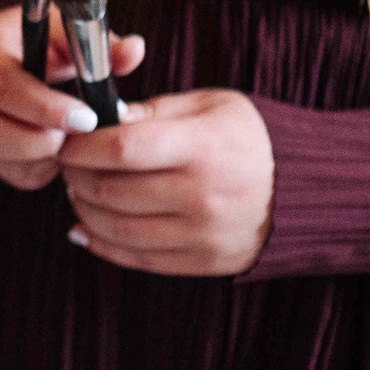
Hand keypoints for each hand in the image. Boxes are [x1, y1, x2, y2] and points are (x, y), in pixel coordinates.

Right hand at [0, 5, 146, 190]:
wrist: (13, 54)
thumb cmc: (47, 42)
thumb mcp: (69, 33)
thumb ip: (100, 45)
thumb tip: (134, 51)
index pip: (0, 82)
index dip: (43, 106)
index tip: (86, 118)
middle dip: (41, 141)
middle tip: (82, 135)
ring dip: (40, 156)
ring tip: (73, 141)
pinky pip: (7, 172)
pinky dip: (40, 168)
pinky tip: (61, 150)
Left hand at [57, 88, 273, 274]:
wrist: (303, 189)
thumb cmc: (247, 138)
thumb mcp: (210, 106)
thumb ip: (154, 112)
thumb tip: (102, 120)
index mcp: (203, 146)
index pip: (121, 148)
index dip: (81, 145)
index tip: (66, 140)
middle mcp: (203, 195)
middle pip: (112, 191)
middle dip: (76, 177)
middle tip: (68, 164)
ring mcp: (203, 234)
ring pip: (117, 229)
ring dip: (84, 210)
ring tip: (79, 192)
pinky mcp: (204, 263)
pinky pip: (136, 258)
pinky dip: (101, 243)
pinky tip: (86, 227)